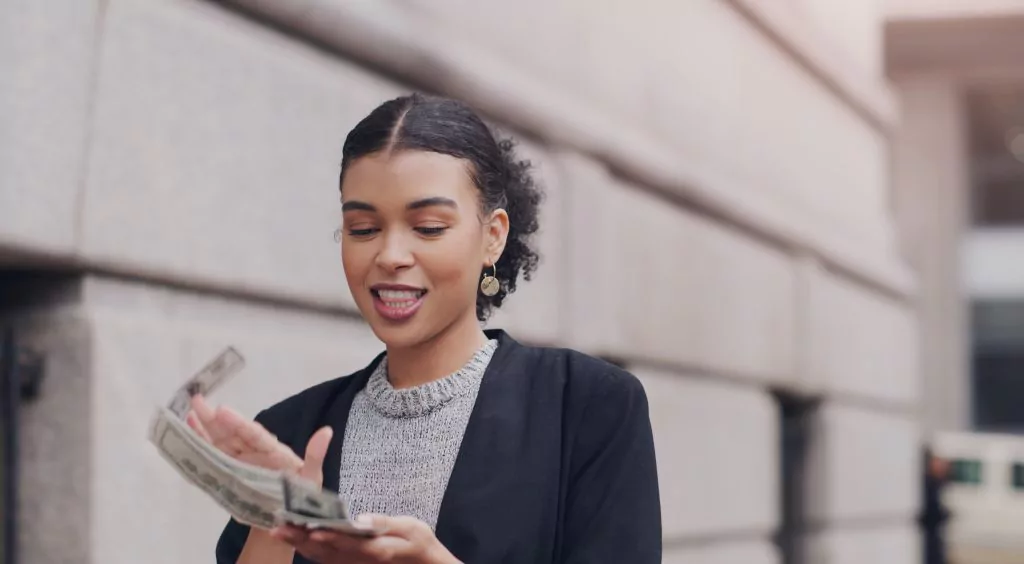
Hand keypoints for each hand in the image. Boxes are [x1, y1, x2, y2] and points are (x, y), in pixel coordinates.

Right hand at [187, 394, 332, 485]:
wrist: (286, 519)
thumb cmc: (303, 496)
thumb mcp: (312, 479)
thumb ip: (315, 457)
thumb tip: (327, 431)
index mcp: (274, 451)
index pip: (254, 435)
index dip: (238, 424)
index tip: (223, 410)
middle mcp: (255, 452)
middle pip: (233, 433)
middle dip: (214, 418)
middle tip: (197, 400)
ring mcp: (240, 461)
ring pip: (220, 441)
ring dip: (204, 427)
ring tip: (190, 411)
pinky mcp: (229, 472)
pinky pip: (213, 457)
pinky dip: (201, 445)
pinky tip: (190, 432)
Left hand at [270, 514, 460, 563]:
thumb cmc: (419, 544)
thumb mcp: (413, 529)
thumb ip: (387, 524)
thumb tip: (362, 519)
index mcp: (377, 550)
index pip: (348, 544)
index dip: (329, 538)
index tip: (312, 530)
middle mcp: (360, 561)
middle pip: (327, 552)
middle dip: (302, 539)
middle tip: (280, 527)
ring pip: (322, 557)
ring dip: (300, 544)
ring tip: (280, 530)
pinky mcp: (351, 563)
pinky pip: (325, 559)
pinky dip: (309, 550)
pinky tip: (295, 539)